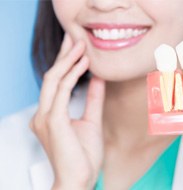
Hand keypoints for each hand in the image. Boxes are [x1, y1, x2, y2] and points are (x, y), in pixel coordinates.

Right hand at [30, 34, 104, 189]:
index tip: (76, 49)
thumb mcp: (91, 121)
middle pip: (52, 76)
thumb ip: (93, 99)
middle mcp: (43, 113)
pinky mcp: (53, 120)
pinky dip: (72, 74)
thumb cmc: (83, 156)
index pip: (56, 82)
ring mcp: (45, 116)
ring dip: (68, 60)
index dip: (65, 63)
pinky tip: (84, 63)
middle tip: (74, 37)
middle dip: (63, 55)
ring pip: (54, 79)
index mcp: (50, 114)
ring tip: (81, 45)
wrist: (79, 180)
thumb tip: (97, 79)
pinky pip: (61, 90)